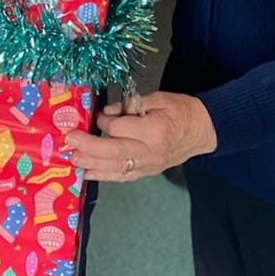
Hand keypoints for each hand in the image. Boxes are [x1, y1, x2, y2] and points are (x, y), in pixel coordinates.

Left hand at [62, 92, 216, 182]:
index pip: (121, 127)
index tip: (97, 115)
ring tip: (73, 160)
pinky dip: (104, 176)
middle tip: (70, 143)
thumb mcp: (158, 98)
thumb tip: (107, 112)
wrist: (203, 131)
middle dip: (90, 147)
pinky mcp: (147, 172)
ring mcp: (149, 165)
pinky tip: (88, 174)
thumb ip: (131, 105)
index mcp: (154, 130)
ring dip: (92, 164)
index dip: (105, 121)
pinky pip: (123, 177)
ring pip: (116, 168)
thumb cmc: (181, 111)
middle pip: (115, 152)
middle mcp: (150, 151)